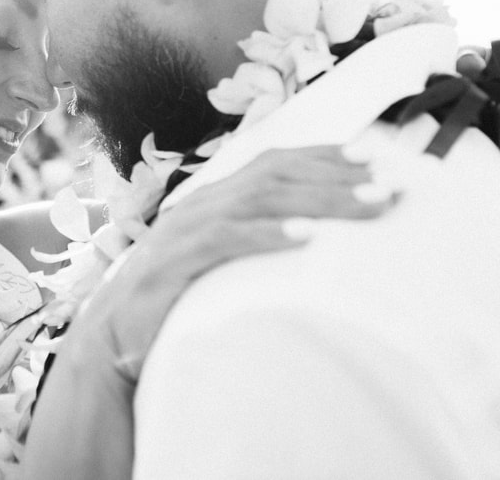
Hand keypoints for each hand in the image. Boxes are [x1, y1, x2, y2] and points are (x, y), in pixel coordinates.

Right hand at [23, 146, 395, 479]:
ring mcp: (184, 229)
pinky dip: (266, 234)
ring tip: (367, 205)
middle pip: (274, 173)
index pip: (273, 162)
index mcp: (211, 199)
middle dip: (335, 175)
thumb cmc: (170, 306)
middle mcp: (199, 204)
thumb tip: (315, 238)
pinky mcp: (172, 262)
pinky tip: (306, 238)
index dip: (323, 155)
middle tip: (390, 185)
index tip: (375, 156)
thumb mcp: (217, 266)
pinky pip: (224, 240)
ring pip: (258, 198)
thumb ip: (253, 244)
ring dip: (318, 199)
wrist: (109, 344)